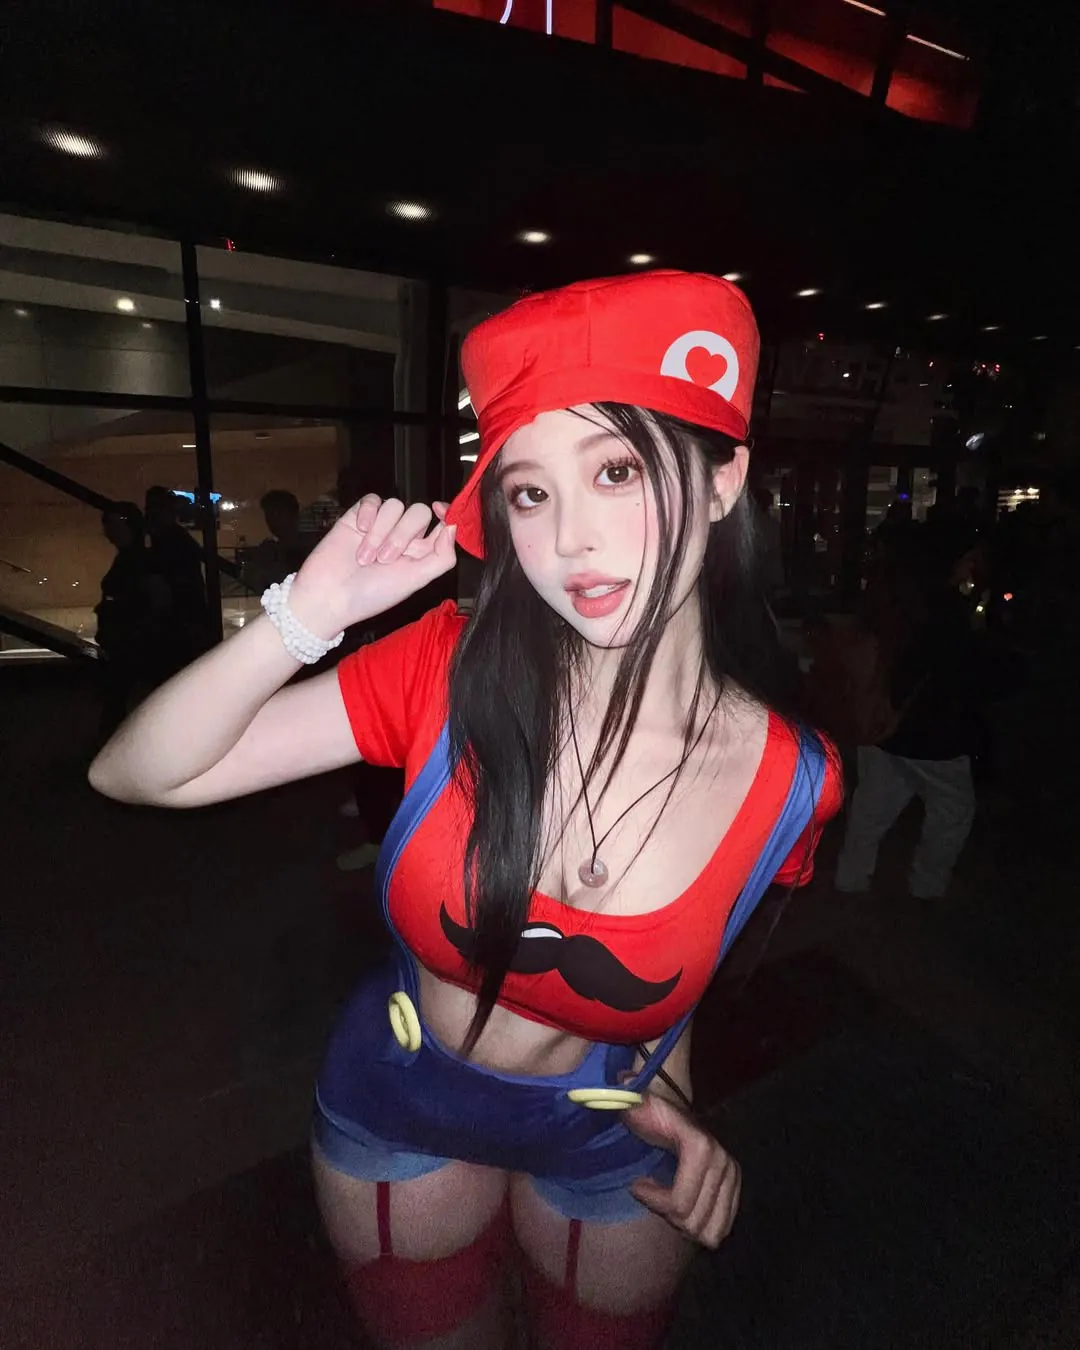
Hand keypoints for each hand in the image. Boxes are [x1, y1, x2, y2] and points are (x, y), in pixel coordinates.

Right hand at [287, 496, 456, 637]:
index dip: (446, 514)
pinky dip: (368, 514)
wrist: (328, 596)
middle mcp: (402, 537)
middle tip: (384, 560)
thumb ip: (441, 557)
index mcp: (420, 554)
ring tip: (364, 557)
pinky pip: (372, 500)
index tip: (440, 509)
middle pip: (418, 513)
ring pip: (395, 506)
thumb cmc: (369, 596)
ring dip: (380, 532)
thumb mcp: (414, 582)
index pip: (441, 525)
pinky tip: (358, 531)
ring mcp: (380, 526)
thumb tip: (453, 528)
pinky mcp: (358, 516)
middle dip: (402, 535)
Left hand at [625, 1093, 740, 1247]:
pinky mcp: (736, 1186)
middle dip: (667, 1213)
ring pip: (711, 1231)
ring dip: (685, 1223)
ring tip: (667, 1202)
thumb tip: (624, 1106)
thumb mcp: (635, 1109)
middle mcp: (723, 1163)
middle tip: (652, 1194)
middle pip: (693, 1222)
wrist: (671, 1107)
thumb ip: (628, 1108)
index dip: (652, 1201)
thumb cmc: (649, 1113)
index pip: (679, 1204)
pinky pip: (722, 1227)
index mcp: (700, 1147)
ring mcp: (732, 1175)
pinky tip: (682, 1205)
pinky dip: (699, 1223)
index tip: (636, 1185)